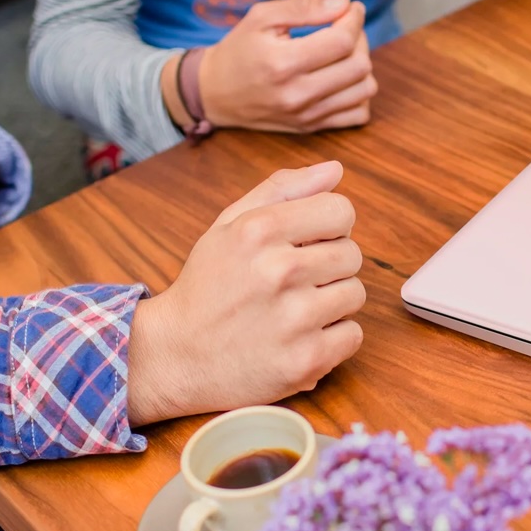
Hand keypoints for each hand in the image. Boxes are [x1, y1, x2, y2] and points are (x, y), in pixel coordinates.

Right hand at [126, 162, 365, 425]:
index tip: (307, 243)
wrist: (176, 357)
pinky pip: (353, 336)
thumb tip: (336, 169)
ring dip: (332, 302)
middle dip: (329, 265)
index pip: (341, 210)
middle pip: (352, 253)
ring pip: (355, 294)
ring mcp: (294, 319)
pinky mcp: (305, 361)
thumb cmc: (209, 286)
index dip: (328, 227)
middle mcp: (279, 271)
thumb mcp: (230, 225)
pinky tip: (299, 338)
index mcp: (260, 231)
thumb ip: (283, 189)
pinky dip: (332, 339)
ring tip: (294, 310)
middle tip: (293, 282)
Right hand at [169, 0, 377, 134]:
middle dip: (360, 39)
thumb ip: (304, 7)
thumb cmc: (239, 49)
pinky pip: (359, 114)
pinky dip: (359, 93)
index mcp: (283, 63)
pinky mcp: (312, 128)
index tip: (351, 8)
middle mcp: (298, 94)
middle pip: (359, 65)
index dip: (354, 19)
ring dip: (362, 66)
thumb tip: (344, 5)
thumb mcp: (261, 17)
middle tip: (344, 28)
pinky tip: (342, 78)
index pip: (342, 41)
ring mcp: (307, 116)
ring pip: (365, 89)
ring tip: (343, 53)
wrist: (215, 93)